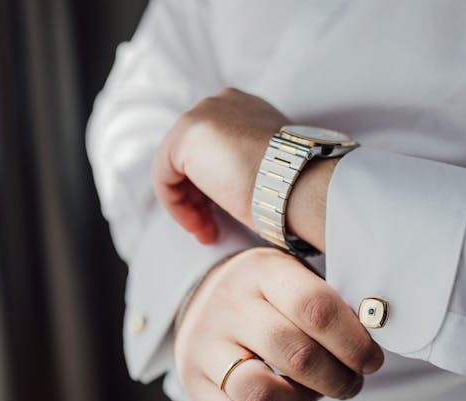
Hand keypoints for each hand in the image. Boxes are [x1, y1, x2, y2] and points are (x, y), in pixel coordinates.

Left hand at [153, 88, 287, 243]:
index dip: (212, 187)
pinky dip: (177, 207)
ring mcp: (201, 115)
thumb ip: (247, 164)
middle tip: (211, 228)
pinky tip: (200, 226)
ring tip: (208, 232)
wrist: (300, 183)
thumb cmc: (295, 185)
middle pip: (191, 157)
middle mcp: (221, 103)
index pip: (214, 149)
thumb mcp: (272, 166)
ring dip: (189, 206)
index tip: (223, 216)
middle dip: (198, 198)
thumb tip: (236, 187)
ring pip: (176, 168)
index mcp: (245, 107)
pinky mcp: (184, 136)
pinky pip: (165, 177)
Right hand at [175, 247, 384, 400]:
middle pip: (295, 354)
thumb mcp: (295, 278)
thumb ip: (331, 302)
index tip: (372, 359)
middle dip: (337, 378)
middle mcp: (229, 304)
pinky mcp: (192, 381)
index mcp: (263, 271)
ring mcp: (204, 344)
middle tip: (352, 383)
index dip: (353, 341)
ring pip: (261, 392)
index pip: (315, 307)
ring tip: (316, 393)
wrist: (204, 299)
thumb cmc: (268, 294)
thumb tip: (377, 328)